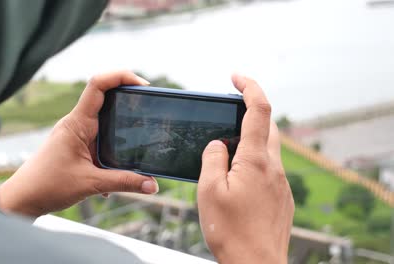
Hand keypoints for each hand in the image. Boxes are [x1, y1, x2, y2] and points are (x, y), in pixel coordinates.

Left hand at [0, 71, 158, 217]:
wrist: (23, 198)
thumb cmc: (46, 186)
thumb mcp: (91, 184)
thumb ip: (124, 182)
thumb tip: (152, 185)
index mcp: (77, 123)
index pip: (98, 85)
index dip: (120, 76)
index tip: (142, 86)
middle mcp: (76, 123)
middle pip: (105, 97)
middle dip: (128, 99)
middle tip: (150, 108)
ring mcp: (76, 133)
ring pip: (104, 119)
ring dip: (122, 126)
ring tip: (142, 136)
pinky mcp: (77, 145)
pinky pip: (100, 138)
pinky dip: (113, 148)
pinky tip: (121, 170)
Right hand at [197, 74, 293, 262]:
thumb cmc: (230, 232)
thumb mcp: (209, 191)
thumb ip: (212, 159)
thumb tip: (217, 145)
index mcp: (256, 160)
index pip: (259, 110)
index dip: (249, 86)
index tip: (236, 76)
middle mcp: (274, 167)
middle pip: (267, 126)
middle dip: (249, 113)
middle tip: (226, 115)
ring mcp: (280, 183)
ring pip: (267, 149)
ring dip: (248, 142)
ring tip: (224, 154)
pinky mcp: (281, 197)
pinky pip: (268, 169)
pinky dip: (253, 163)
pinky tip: (236, 180)